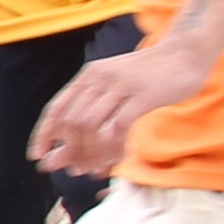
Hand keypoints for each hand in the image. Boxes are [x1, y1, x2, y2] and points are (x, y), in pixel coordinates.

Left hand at [29, 38, 207, 176]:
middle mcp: (99, 78)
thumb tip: (70, 145)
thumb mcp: (115, 85)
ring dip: (90, 153)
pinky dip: (113, 149)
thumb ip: (94, 109)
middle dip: (69, 151)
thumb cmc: (149, 75)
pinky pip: (118, 129)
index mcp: (89, 76)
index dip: (44, 135)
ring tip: (95, 169)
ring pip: (91, 127)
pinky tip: (116, 161)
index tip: (38, 157)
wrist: (185, 53)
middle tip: (75, 170)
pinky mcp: (142, 96)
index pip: (57, 109)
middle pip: (72, 123)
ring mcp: (121, 86)